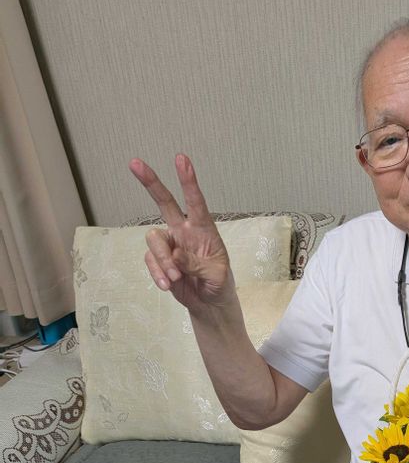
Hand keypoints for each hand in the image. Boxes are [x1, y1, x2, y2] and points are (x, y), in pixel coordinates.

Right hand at [129, 154, 232, 312]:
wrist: (209, 303)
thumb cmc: (218, 283)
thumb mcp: (216, 275)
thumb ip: (197, 264)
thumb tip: (174, 255)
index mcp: (204, 229)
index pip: (195, 202)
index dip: (188, 180)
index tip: (181, 159)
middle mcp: (184, 231)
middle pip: (164, 202)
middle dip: (151, 182)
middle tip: (135, 163)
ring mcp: (170, 244)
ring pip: (154, 240)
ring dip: (162, 260)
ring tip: (175, 277)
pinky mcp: (159, 259)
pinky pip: (150, 260)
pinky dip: (158, 273)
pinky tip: (168, 284)